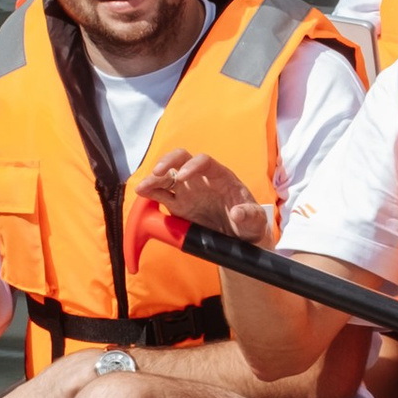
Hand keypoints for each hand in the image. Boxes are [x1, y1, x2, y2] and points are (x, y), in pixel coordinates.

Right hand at [137, 148, 276, 246]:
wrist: (240, 237)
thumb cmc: (250, 222)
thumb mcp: (255, 220)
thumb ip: (249, 215)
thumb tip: (237, 213)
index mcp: (220, 176)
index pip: (204, 162)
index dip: (192, 166)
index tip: (182, 176)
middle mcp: (201, 179)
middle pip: (181, 160)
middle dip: (168, 162)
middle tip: (158, 173)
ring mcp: (187, 191)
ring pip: (167, 176)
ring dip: (154, 178)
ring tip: (142, 188)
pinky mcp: (177, 205)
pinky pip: (161, 195)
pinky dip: (150, 192)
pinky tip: (142, 193)